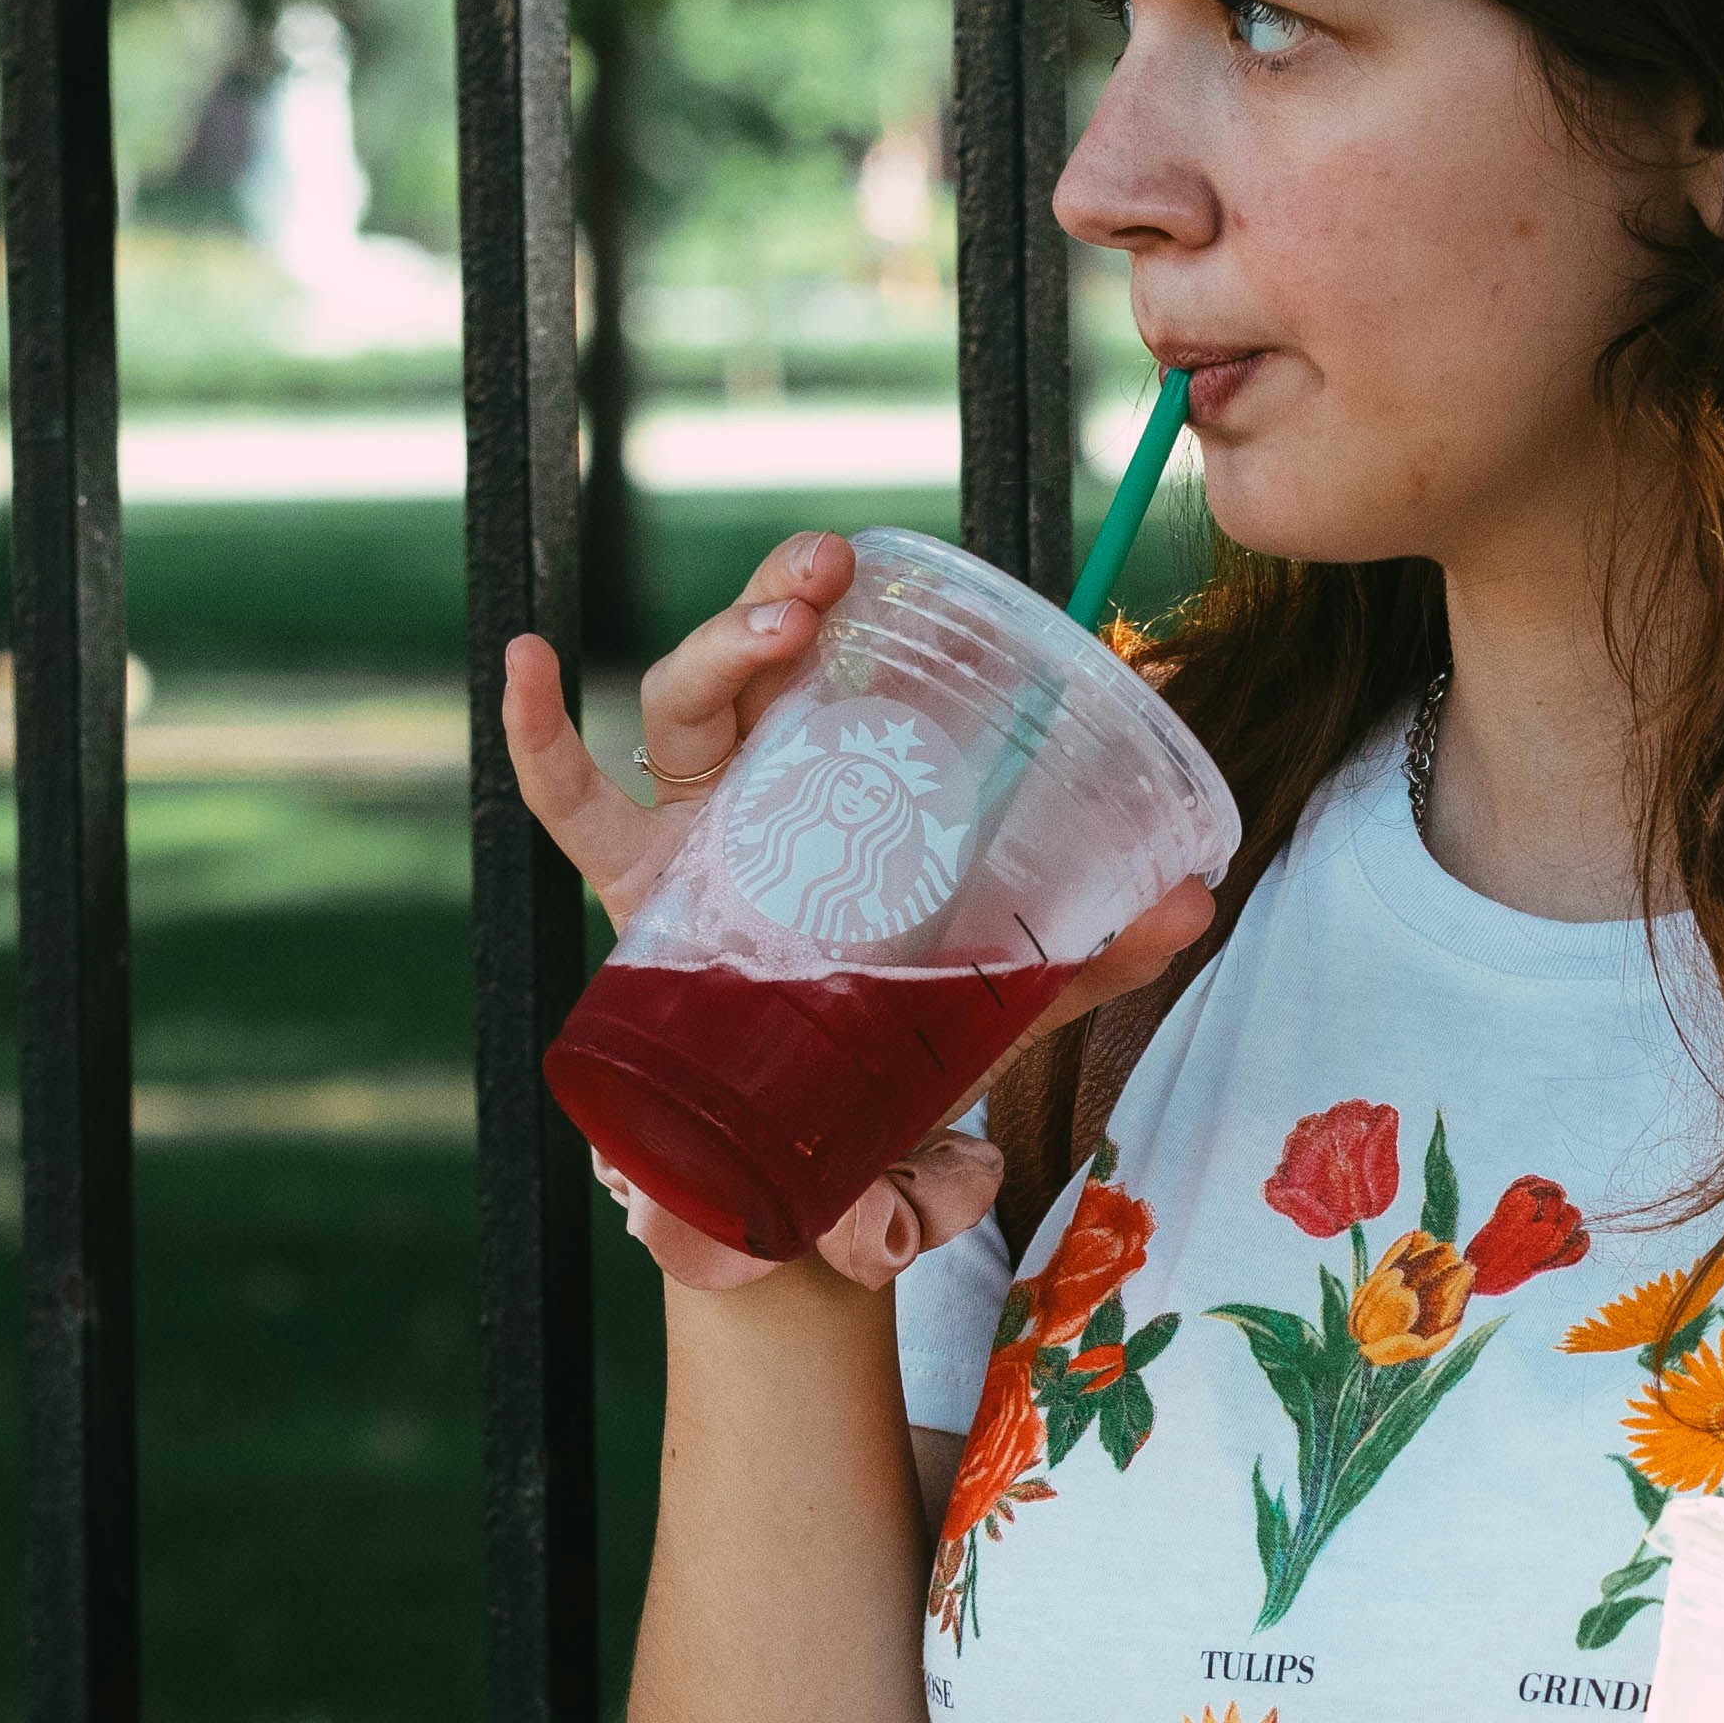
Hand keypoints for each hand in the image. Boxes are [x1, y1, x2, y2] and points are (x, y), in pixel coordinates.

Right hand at [501, 538, 1217, 1293]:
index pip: (821, 678)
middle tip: (830, 571)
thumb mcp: (1001, 994)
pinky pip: (567, 804)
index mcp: (835, 796)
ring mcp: (688, 840)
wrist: (825, 1166)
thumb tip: (1199, 903)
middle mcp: (753, 798)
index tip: (865, 556)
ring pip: (679, 710)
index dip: (826, 604)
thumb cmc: (898, 1048)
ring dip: (718, 646)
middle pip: (749, 669)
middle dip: (778, 600)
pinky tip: (524, 659)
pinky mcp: (637, 900)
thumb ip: (1093, 952)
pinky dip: (536, 734)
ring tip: (782, 623)